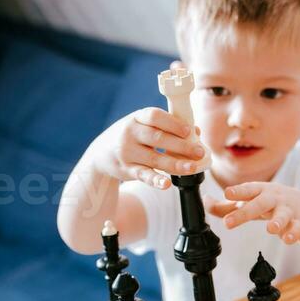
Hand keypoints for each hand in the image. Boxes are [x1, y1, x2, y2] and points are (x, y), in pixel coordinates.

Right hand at [87, 108, 204, 188]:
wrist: (100, 154)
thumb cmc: (131, 137)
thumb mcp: (142, 125)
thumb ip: (167, 127)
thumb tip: (196, 132)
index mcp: (136, 118)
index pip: (155, 117)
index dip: (173, 123)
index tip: (189, 131)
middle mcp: (129, 133)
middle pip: (158, 138)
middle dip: (181, 146)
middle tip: (199, 152)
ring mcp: (127, 152)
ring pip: (154, 159)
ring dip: (175, 164)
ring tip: (192, 168)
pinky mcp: (126, 170)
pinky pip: (143, 175)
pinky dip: (155, 180)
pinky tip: (167, 183)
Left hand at [214, 183, 299, 244]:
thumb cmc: (267, 202)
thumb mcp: (248, 201)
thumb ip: (226, 206)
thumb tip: (204, 202)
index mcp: (259, 191)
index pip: (247, 190)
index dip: (237, 192)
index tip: (226, 193)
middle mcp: (273, 198)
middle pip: (260, 203)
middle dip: (245, 212)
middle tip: (228, 223)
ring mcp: (287, 210)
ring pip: (283, 215)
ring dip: (277, 221)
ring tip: (271, 229)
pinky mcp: (298, 222)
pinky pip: (297, 228)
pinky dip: (293, 233)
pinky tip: (287, 239)